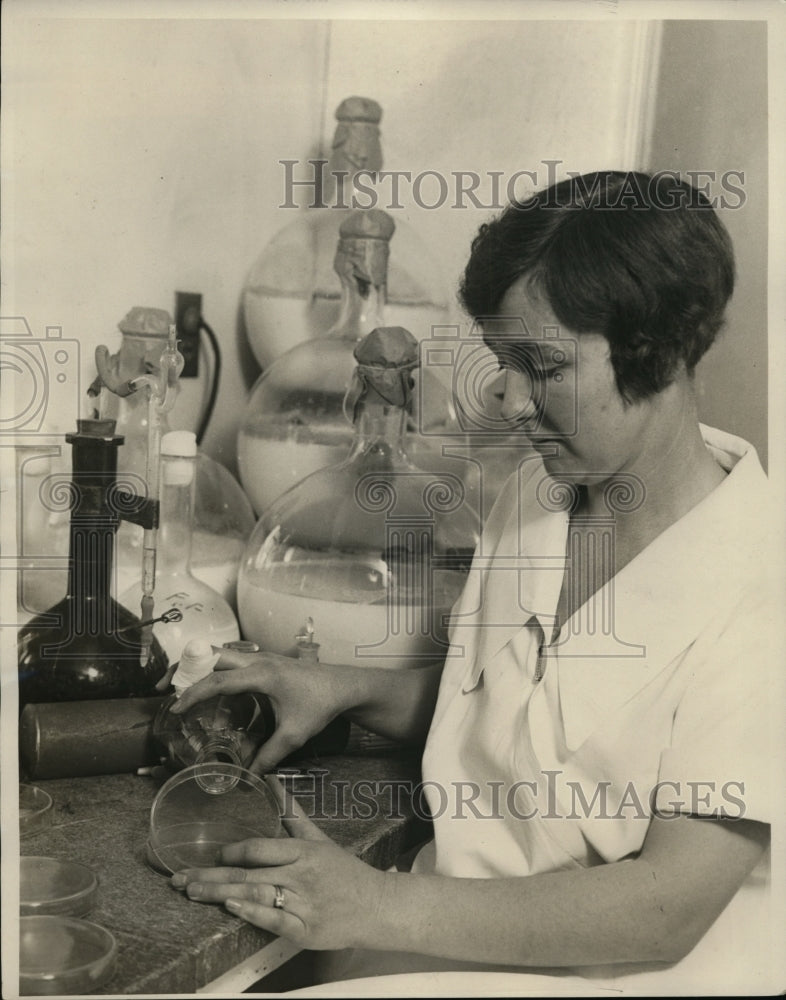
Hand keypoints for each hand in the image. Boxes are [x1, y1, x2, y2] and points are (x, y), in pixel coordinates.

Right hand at [169, 646, 350, 772]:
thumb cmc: (320, 705)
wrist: (343, 685)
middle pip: (210, 654)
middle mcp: (257, 660)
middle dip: (184, 668)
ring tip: (179, 686)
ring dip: (197, 666)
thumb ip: (269, 756)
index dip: (193, 693)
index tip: (175, 708)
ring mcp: (261, 657)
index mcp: (262, 675)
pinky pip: (231, 658)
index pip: (218, 680)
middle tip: (164, 688)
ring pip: (219, 653)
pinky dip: (213, 668)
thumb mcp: (294, 735)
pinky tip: (208, 688)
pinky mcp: (265, 660)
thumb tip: (248, 777)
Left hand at [170, 776, 388, 950]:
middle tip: (180, 879)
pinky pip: (274, 921)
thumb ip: (292, 813)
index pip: (261, 848)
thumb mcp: (319, 839)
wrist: (376, 906)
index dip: (233, 851)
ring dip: (220, 895)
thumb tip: (274, 780)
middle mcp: (301, 876)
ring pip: (255, 896)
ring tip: (193, 893)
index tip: (212, 854)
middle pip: (249, 874)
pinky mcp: (306, 930)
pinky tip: (230, 909)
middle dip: (211, 877)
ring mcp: (303, 904)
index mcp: (304, 852)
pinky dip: (251, 915)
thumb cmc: (344, 872)